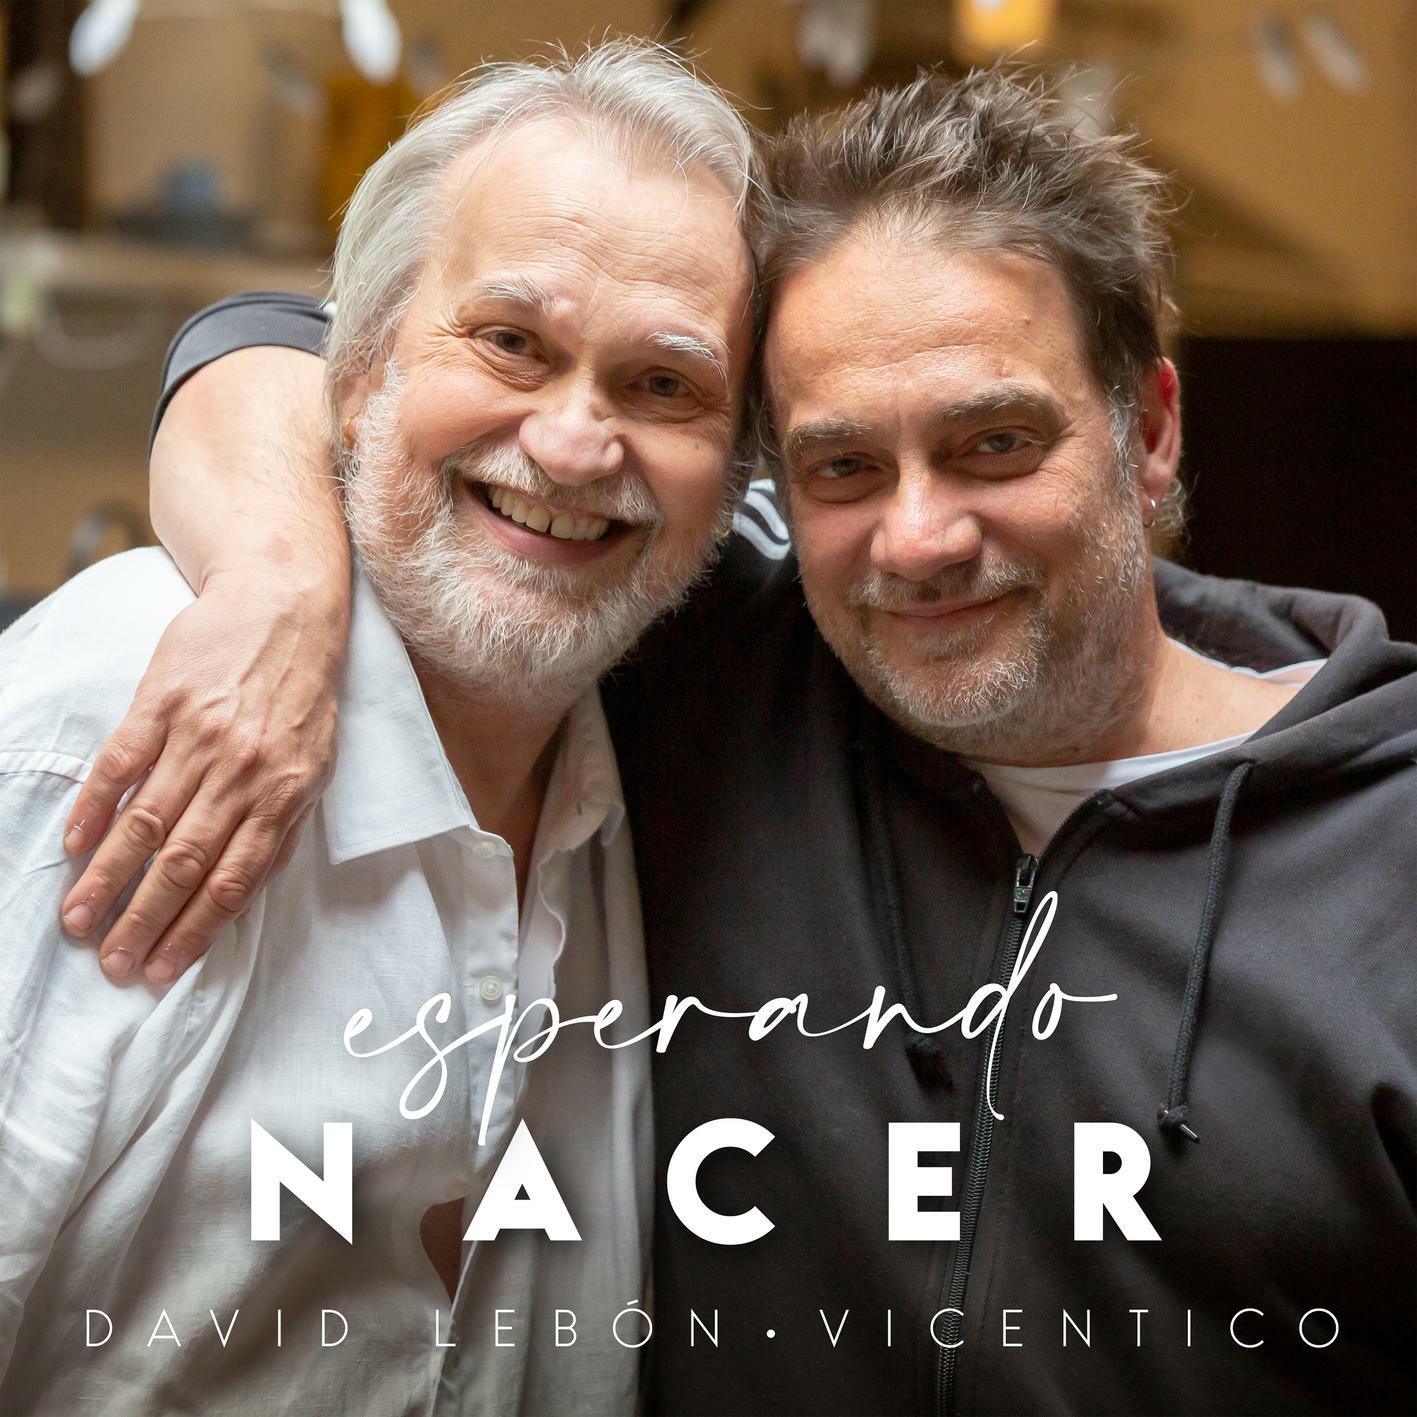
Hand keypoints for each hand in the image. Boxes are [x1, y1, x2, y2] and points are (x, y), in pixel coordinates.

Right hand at [60, 570, 346, 982]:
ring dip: (107, 878)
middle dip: (144, 920)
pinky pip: (120, 764)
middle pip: (182, 862)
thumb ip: (284, 824)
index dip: (194, 932)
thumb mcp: (316, 763)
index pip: (232, 881)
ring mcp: (197, 736)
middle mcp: (240, 771)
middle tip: (111, 963)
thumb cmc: (303, 692)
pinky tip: (74, 845)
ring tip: (79, 919)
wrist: (285, 605)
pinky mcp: (160, 702)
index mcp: (283, 793)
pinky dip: (94, 808)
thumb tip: (250, 887)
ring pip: (144, 822)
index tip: (161, 971)